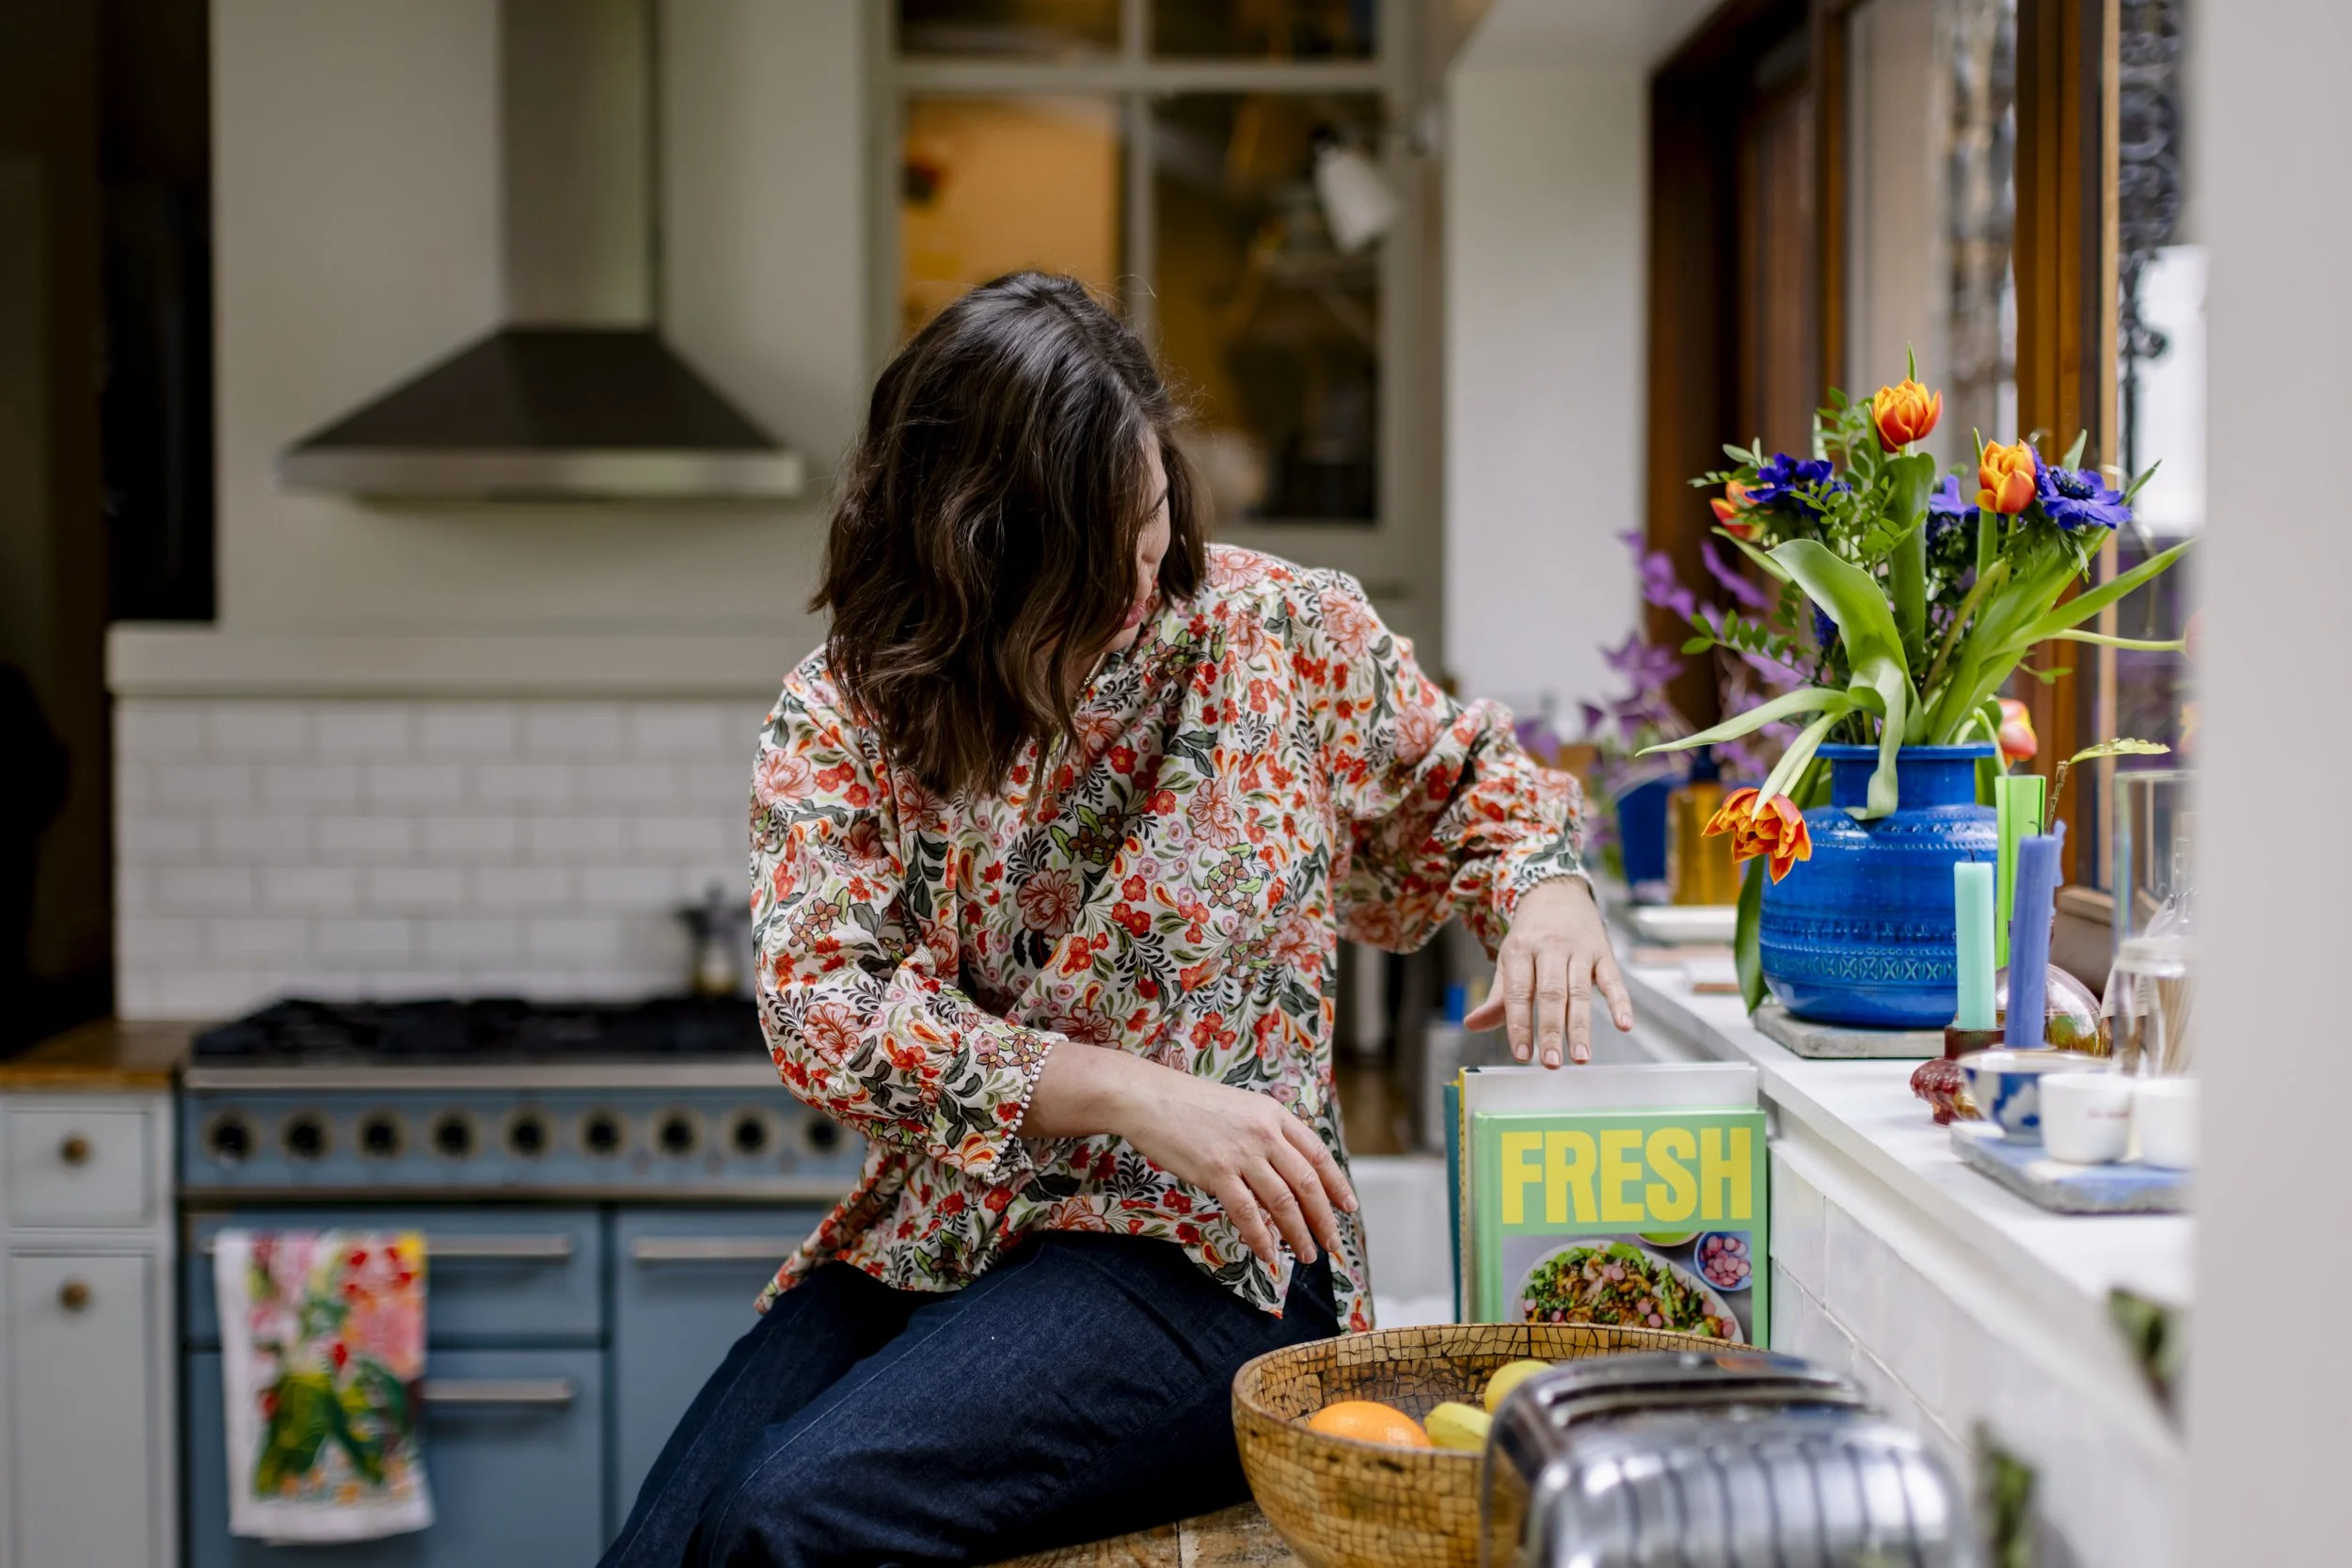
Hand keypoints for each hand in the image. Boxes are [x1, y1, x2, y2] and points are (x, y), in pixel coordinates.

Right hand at [1023, 1044, 1356, 1269]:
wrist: (1148, 1097)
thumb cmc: (1188, 1103)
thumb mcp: (1239, 1109)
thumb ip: (1263, 1135)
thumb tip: (1282, 1173)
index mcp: (1274, 1114)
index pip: (1318, 1154)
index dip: (1337, 1184)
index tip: (1348, 1207)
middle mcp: (1266, 1133)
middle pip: (1308, 1184)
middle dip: (1324, 1219)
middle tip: (1332, 1244)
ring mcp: (1242, 1153)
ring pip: (1284, 1203)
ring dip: (1299, 1234)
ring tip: (1306, 1255)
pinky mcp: (1217, 1171)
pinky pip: (1248, 1213)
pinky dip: (1262, 1238)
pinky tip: (1268, 1254)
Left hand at [1463, 878, 1633, 1067]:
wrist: (1557, 893)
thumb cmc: (1531, 935)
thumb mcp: (1509, 959)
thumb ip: (1498, 997)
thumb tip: (1473, 1024)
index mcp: (1521, 950)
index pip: (1518, 992)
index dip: (1519, 1025)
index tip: (1522, 1054)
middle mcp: (1550, 948)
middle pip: (1551, 994)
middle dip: (1551, 1030)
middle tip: (1552, 1062)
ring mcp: (1579, 950)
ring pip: (1580, 991)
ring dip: (1581, 1026)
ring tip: (1582, 1056)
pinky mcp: (1604, 952)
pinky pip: (1613, 980)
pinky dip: (1620, 1003)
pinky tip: (1624, 1025)